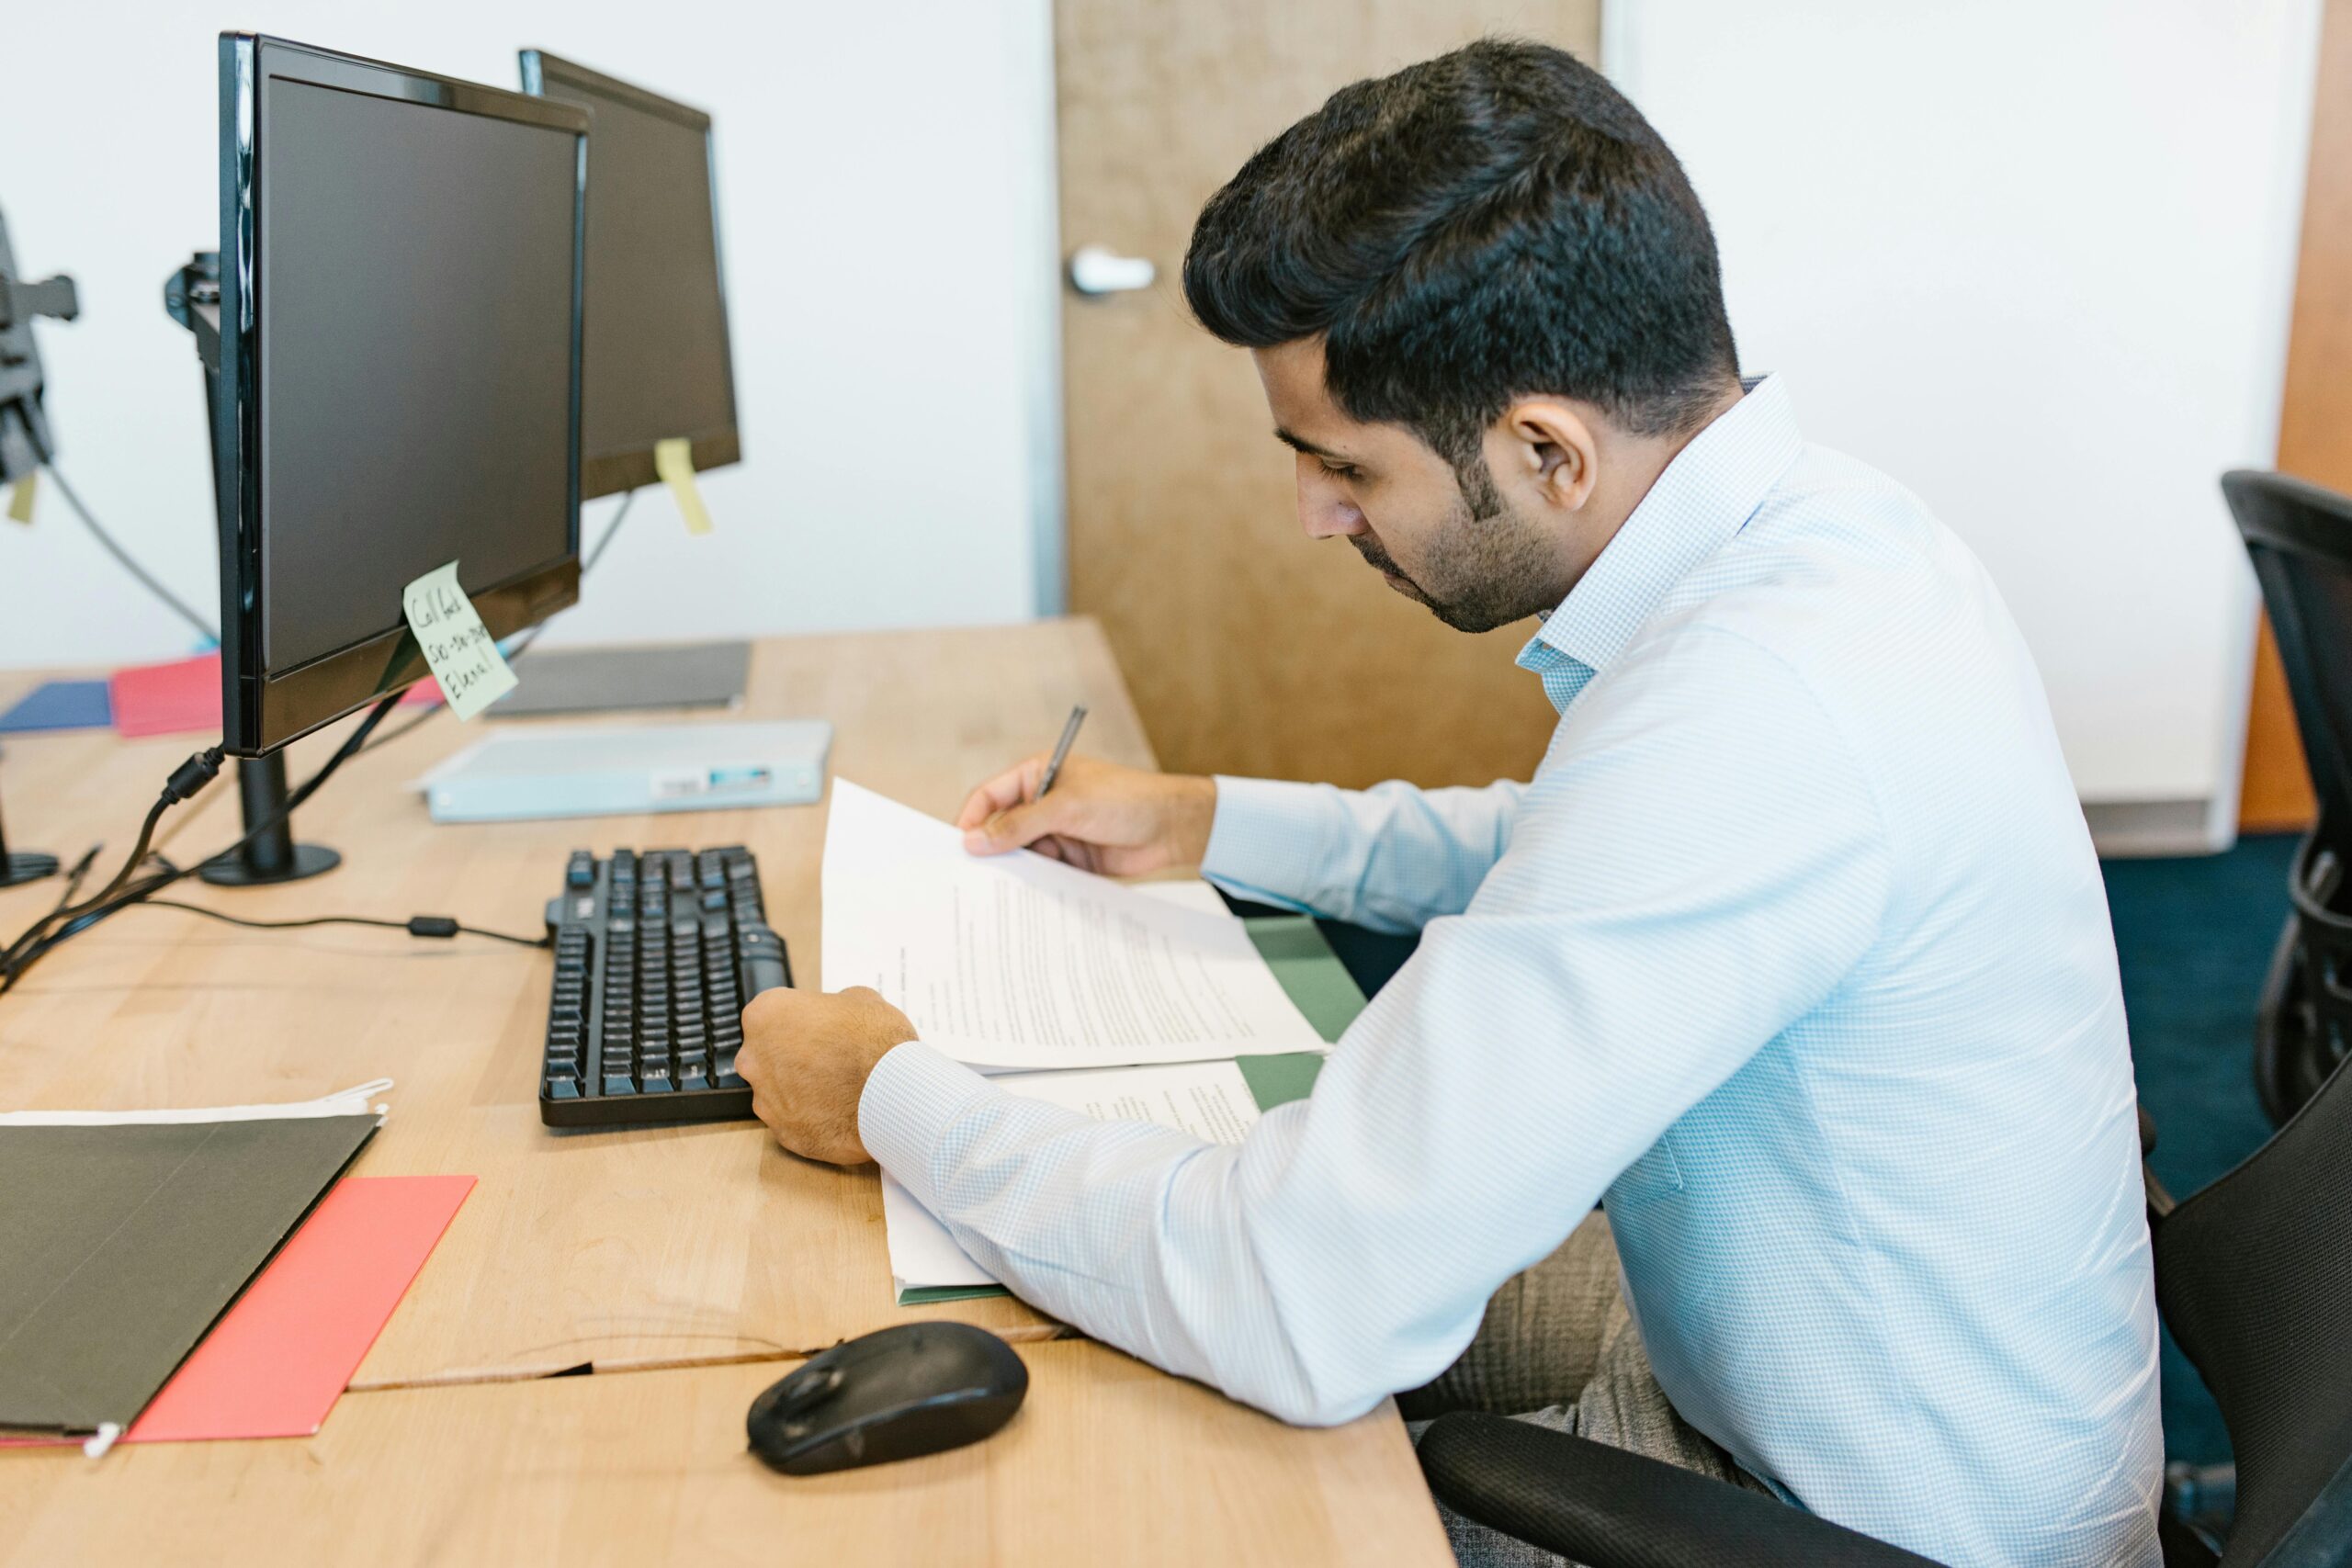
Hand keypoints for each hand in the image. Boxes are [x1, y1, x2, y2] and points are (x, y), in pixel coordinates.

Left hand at [737, 985, 917, 1164]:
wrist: (893, 1093)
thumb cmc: (876, 1041)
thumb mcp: (860, 999)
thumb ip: (833, 1008)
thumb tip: (835, 1017)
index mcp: (766, 1015)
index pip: (770, 1015)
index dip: (798, 1021)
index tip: (818, 1028)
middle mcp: (754, 1058)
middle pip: (767, 1054)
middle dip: (792, 1056)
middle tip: (828, 1057)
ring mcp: (766, 1100)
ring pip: (778, 1092)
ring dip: (801, 1089)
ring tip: (839, 1089)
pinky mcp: (783, 1134)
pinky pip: (794, 1122)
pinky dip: (812, 1118)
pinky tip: (840, 1112)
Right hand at [954, 753, 1216, 874]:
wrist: (1172, 827)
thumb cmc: (1124, 800)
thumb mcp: (1067, 807)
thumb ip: (1020, 824)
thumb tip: (974, 841)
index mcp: (1037, 776)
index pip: (989, 797)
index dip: (971, 820)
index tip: (958, 848)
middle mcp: (1042, 803)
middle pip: (1001, 829)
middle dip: (989, 851)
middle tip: (969, 879)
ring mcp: (1056, 832)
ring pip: (1020, 855)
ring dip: (1013, 871)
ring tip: (996, 895)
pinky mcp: (1070, 859)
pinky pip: (1042, 873)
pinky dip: (1035, 885)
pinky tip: (1024, 901)